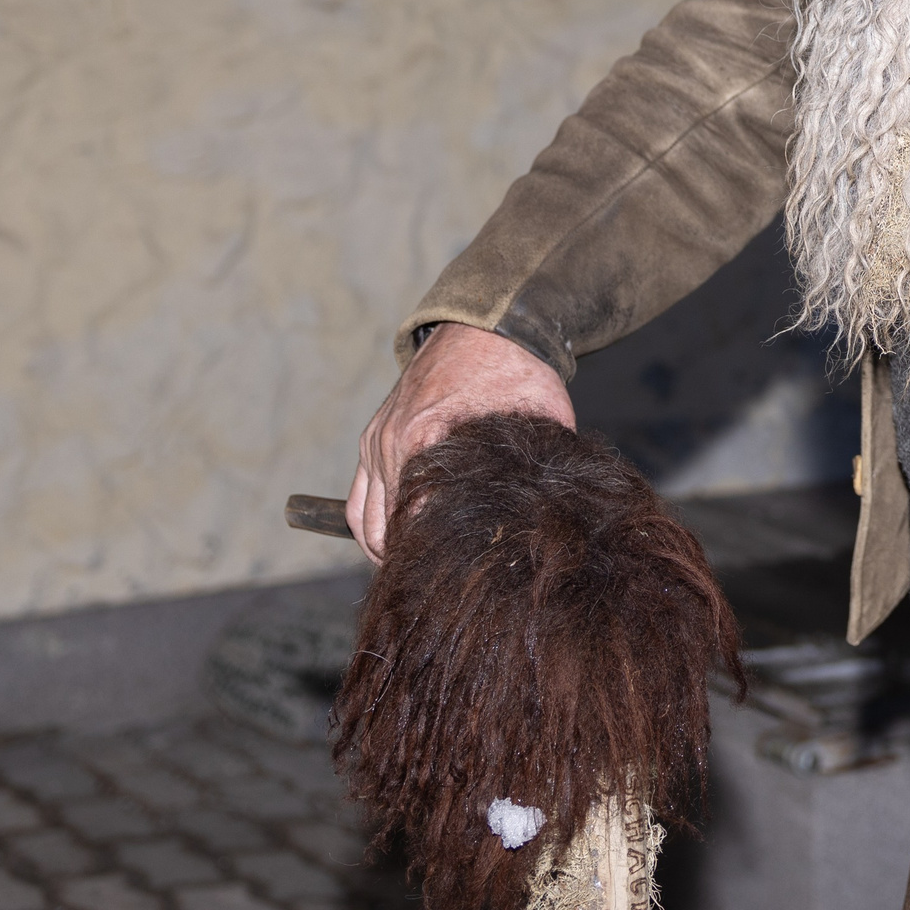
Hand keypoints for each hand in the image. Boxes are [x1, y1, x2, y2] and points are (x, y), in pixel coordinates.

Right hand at [346, 323, 573, 561]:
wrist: (486, 324)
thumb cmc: (518, 371)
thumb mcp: (540, 421)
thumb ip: (534, 467)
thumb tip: (550, 512)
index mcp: (428, 439)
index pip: (419, 521)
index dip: (438, 554)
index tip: (459, 578)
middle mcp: (393, 443)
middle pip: (386, 529)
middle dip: (412, 559)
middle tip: (441, 586)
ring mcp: (377, 440)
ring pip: (365, 518)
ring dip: (385, 549)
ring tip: (417, 574)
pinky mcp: (374, 436)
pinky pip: (358, 496)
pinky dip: (370, 525)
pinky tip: (392, 548)